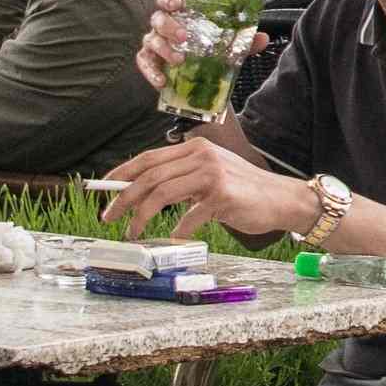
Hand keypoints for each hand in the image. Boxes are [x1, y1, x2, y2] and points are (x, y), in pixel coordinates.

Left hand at [103, 135, 319, 242]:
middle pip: (150, 175)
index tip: (104, 187)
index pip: (149, 157)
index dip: (122, 172)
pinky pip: (189, 216)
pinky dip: (178, 229)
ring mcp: (212, 174)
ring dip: (141, 216)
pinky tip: (174, 237)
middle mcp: (201, 155)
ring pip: (162, 193)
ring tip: (132, 232)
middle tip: (109, 217)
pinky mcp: (222, 195)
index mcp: (195, 147)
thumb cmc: (243, 192)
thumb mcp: (209, 176)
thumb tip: (141, 192)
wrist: (282, 199)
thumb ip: (181, 178)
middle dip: (124, 198)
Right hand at [128, 9, 275, 102]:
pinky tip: (162, 81)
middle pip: (159, 18)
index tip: (178, 2)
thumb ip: (244, 41)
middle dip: (170, 26)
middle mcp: (164, 26)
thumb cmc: (210, 51)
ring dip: (165, 49)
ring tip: (180, 60)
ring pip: (152, 40)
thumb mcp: (229, 46)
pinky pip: (145, 63)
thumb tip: (263, 38)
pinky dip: (151, 72)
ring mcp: (154, 43)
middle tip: (184, 36)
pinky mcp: (150, 62)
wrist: (203, 79)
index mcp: (181, 15)